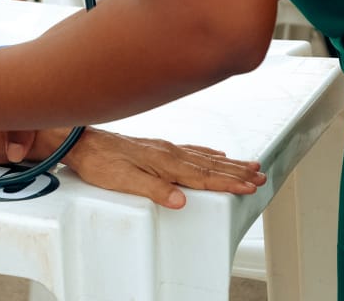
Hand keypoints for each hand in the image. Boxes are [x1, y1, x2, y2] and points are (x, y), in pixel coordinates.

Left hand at [58, 129, 265, 207]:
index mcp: (165, 162)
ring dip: (228, 162)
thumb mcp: (124, 180)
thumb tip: (181, 199)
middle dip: (237, 171)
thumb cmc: (101, 163)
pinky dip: (208, 152)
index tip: (250, 186)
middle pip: (210, 164)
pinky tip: (216, 153)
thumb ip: (154, 189)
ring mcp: (164, 148)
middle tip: (260, 175)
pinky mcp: (157, 147)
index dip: (228, 183)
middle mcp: (169, 152)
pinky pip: (191, 150)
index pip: (204, 175)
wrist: (83, 143)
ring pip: (204, 157)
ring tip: (248, 165)